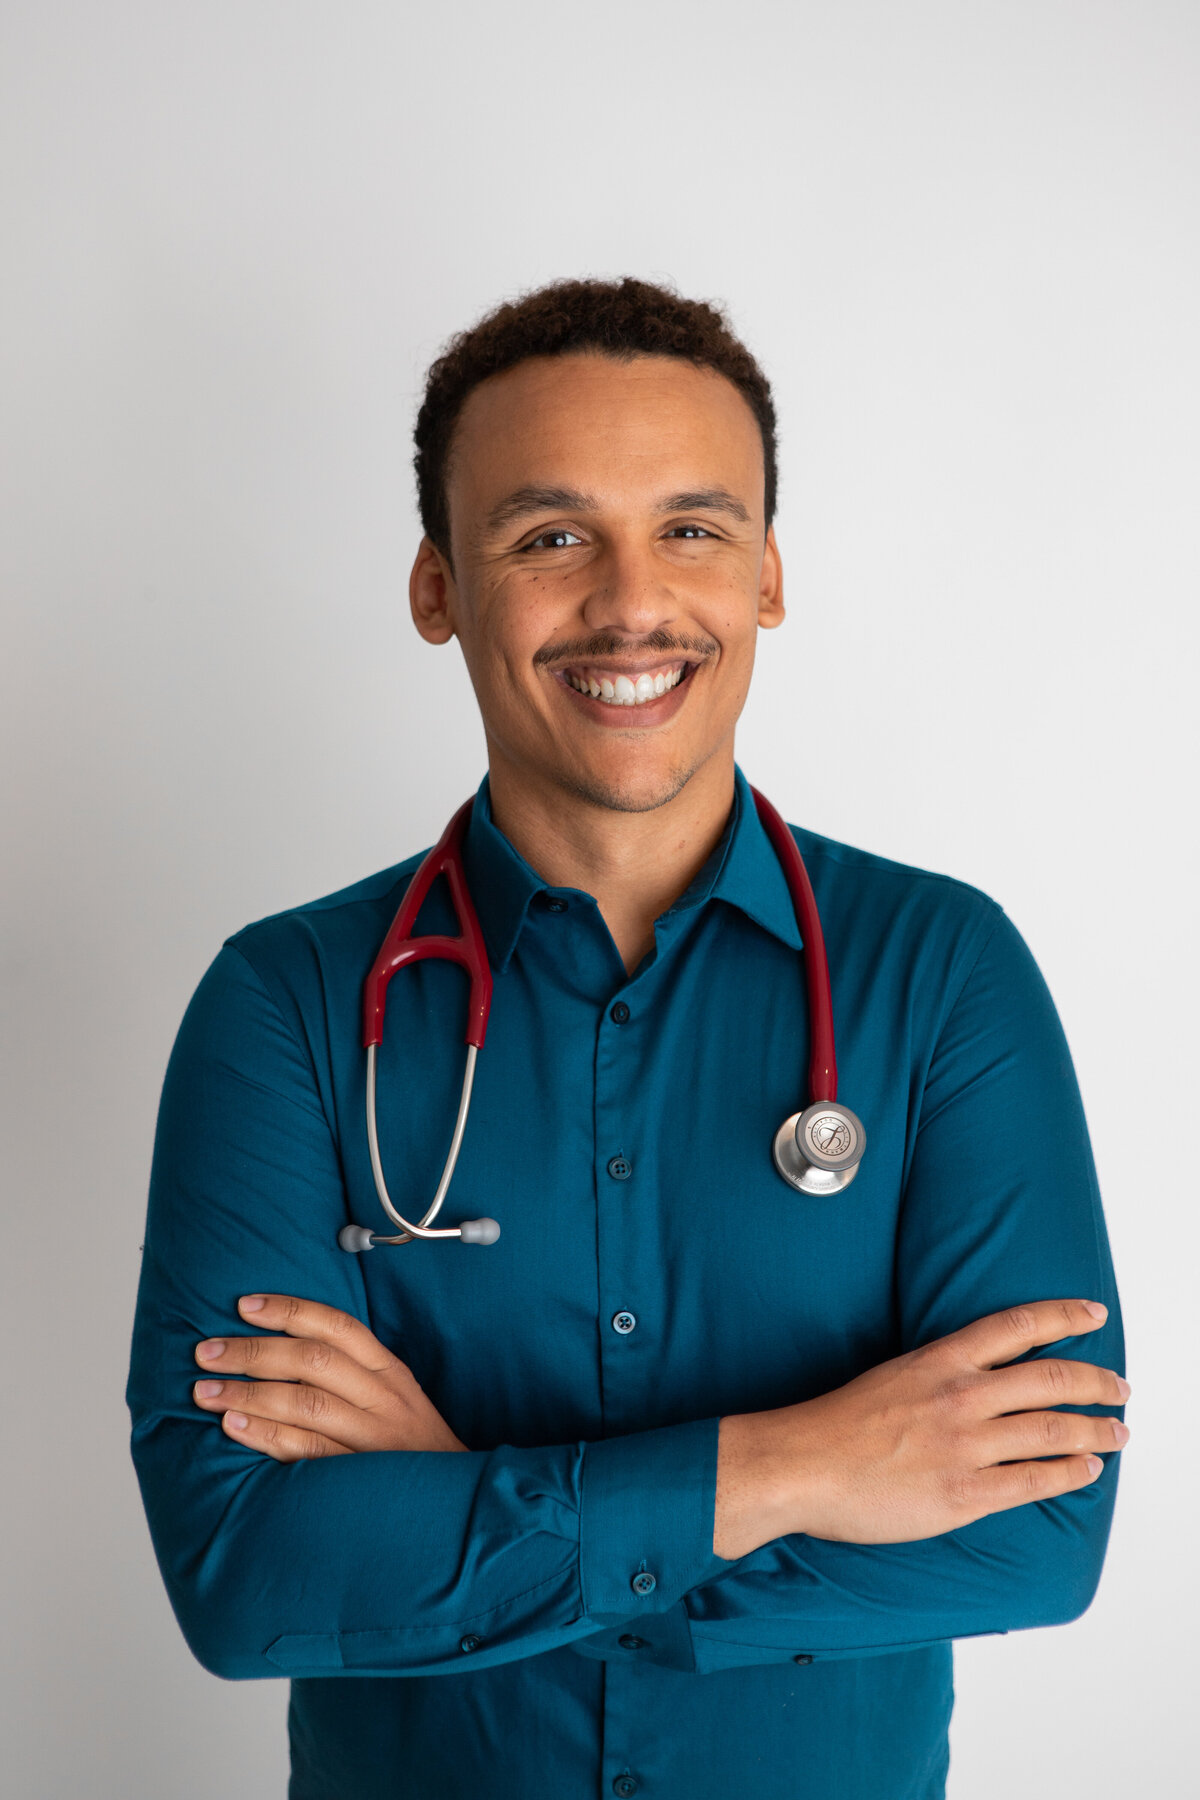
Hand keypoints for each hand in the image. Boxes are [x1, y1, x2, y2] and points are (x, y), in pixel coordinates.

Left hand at [193, 1294, 466, 1460]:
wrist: (458, 1504)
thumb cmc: (412, 1449)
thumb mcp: (395, 1399)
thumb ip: (353, 1374)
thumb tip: (284, 1349)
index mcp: (389, 1371)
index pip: (338, 1326)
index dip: (289, 1311)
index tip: (243, 1305)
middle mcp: (383, 1398)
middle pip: (313, 1361)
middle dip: (253, 1352)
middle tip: (205, 1352)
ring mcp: (372, 1438)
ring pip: (306, 1403)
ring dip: (249, 1393)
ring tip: (204, 1391)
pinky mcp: (360, 1476)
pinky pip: (308, 1451)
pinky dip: (268, 1435)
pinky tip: (234, 1426)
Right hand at [715, 1298, 1129, 1559]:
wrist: (802, 1465)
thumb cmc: (837, 1425)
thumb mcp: (893, 1375)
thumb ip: (939, 1375)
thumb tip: (978, 1381)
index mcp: (940, 1360)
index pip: (1017, 1325)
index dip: (1063, 1316)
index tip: (1094, 1315)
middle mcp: (961, 1397)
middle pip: (1052, 1380)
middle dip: (1097, 1383)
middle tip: (1120, 1387)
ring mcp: (965, 1446)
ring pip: (1052, 1431)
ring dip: (1096, 1431)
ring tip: (1118, 1432)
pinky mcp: (963, 1493)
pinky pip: (1032, 1481)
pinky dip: (1068, 1474)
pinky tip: (1085, 1469)